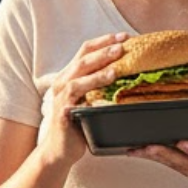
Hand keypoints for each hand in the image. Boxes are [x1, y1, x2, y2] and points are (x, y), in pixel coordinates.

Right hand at [39, 32, 128, 169]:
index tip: (124, 36)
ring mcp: (61, 98)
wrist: (59, 151)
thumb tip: (127, 74)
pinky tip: (104, 88)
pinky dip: (90, 89)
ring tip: (116, 64)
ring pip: (78, 76)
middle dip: (103, 49)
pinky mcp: (62, 113)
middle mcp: (63, 83)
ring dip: (97, 68)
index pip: (85, 51)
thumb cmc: (78, 124)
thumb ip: (100, 86)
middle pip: (82, 58)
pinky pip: (75, 98)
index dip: (104, 41)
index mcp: (69, 76)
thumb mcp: (89, 100)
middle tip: (123, 43)